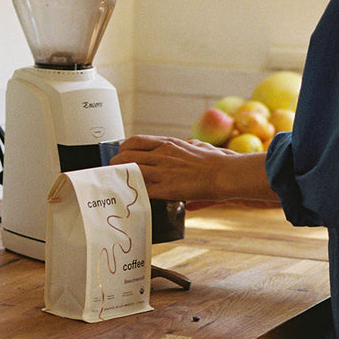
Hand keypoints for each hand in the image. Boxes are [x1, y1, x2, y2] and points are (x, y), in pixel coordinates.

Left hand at [110, 134, 277, 204]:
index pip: (135, 141)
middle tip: (113, 171)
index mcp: (168, 144)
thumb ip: (188, 147)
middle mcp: (161, 155)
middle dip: (116, 164)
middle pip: (126, 156)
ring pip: (130, 172)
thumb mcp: (198, 146)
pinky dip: (133, 193)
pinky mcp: (167, 188)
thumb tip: (190, 146)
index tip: (120, 154)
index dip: (123, 148)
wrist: (225, 173)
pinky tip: (127, 197)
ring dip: (119, 178)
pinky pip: (142, 190)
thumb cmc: (216, 161)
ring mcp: (163, 172)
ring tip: (114, 184)